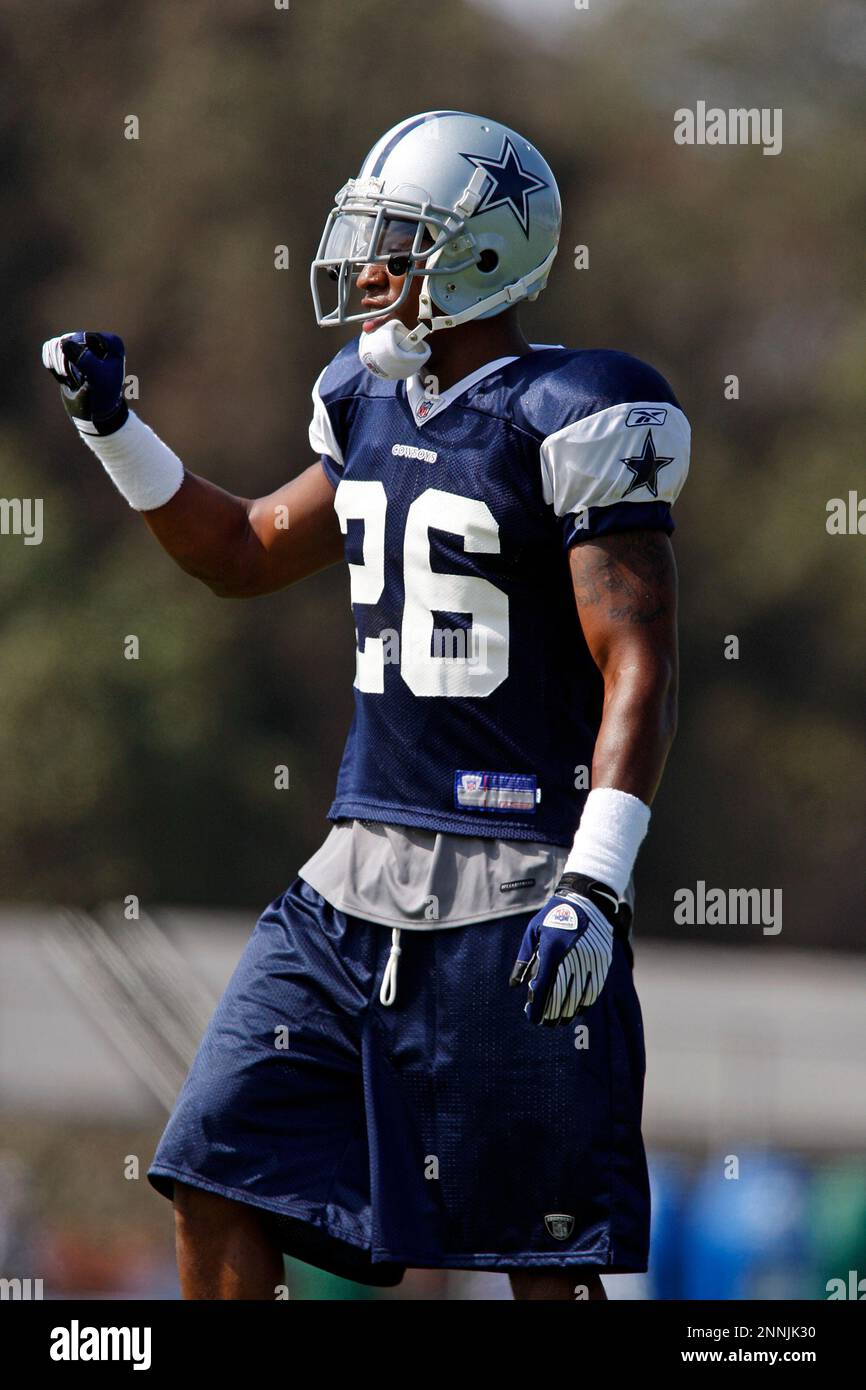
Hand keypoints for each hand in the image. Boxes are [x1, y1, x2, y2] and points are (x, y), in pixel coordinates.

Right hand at [41, 331, 127, 435]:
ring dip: (60, 365)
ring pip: (57, 344)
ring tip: (72, 378)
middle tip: (78, 380)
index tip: (86, 374)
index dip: (79, 357)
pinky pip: (49, 348)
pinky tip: (63, 375)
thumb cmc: (103, 396)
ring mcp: (81, 344)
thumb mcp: (97, 378)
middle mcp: (97, 340)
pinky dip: (52, 363)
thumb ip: (84, 359)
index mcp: (111, 343)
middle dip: (68, 363)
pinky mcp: (68, 351)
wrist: (96, 412)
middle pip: (69, 340)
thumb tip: (63, 342)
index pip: (83, 338)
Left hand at [509, 874, 620, 1024]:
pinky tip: (577, 1009)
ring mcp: (590, 959)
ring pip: (578, 995)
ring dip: (568, 1011)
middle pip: (561, 995)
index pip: (543, 987)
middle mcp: (572, 956)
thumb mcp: (533, 932)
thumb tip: (516, 985)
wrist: (586, 900)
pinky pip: (594, 988)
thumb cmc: (553, 916)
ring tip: (560, 1021)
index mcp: (552, 949)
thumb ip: (524, 959)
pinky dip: (585, 1002)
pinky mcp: (602, 961)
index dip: (538, 1006)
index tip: (533, 1018)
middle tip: (546, 1024)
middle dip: (552, 1013)